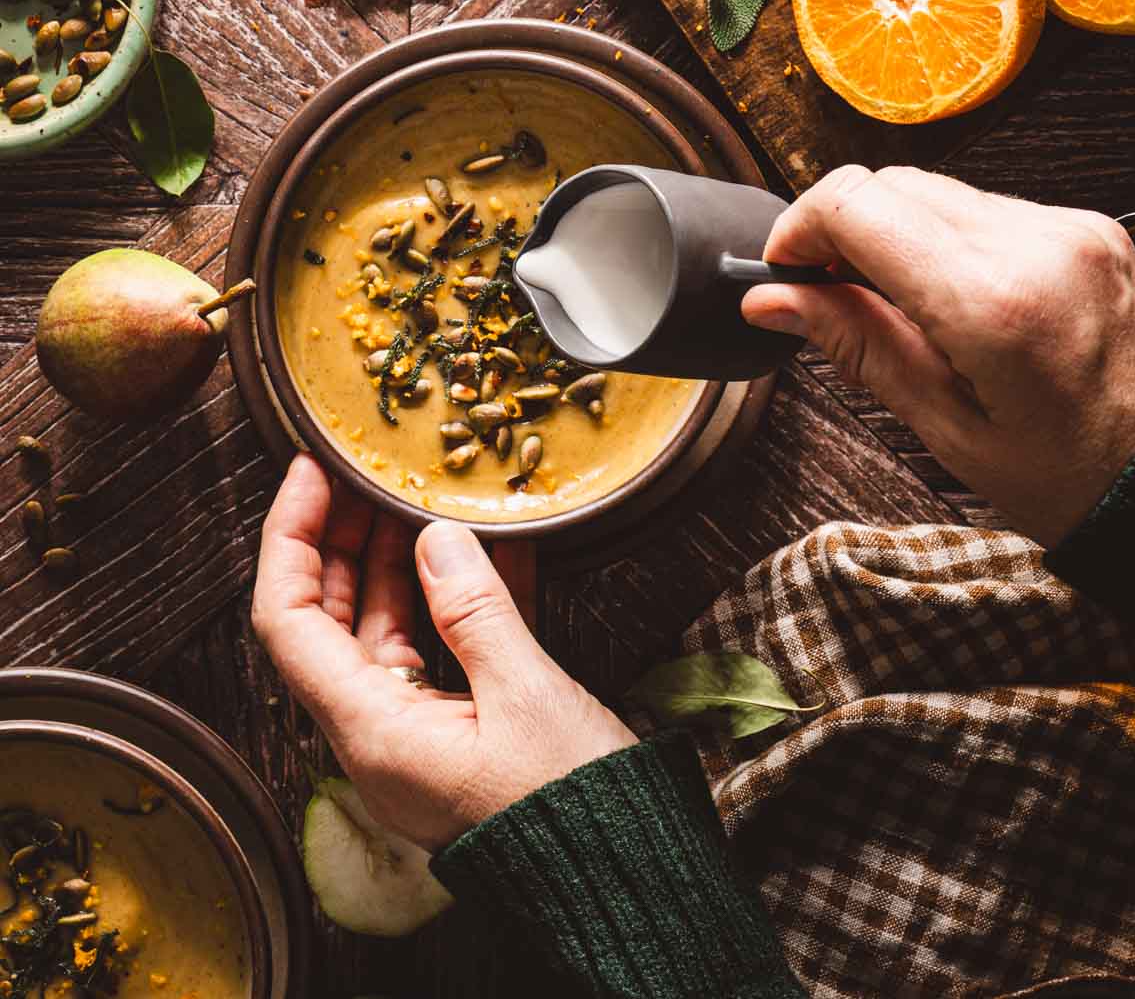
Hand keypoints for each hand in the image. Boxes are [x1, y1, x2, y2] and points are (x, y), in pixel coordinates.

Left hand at [252, 455, 634, 851]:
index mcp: (373, 732)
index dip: (291, 539)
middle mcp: (382, 733)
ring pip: (388, 630)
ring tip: (423, 497)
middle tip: (369, 476)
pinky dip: (460, 597)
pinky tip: (491, 548)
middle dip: (344, 540)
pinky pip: (445, 649)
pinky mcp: (466, 731)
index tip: (312, 475)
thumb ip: (476, 607)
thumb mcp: (525, 693)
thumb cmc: (570, 805)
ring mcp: (422, 733)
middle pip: (330, 620)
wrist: (625, 878)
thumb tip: (435, 535)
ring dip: (403, 561)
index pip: (289, 620)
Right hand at [743, 166, 1134, 546]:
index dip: (799, 228)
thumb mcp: (953, 431)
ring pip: (940, 192)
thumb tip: (774, 301)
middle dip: (843, 232)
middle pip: (892, 184)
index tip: (784, 272)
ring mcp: (1072, 228)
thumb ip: (858, 347)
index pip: (857, 204)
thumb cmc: (1086, 481)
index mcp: (994, 300)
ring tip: (898, 313)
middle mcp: (1037, 243)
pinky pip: (992, 210)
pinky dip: (951, 242)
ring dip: (897, 236)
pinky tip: (956, 306)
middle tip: (828, 299)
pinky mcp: (1093, 230)